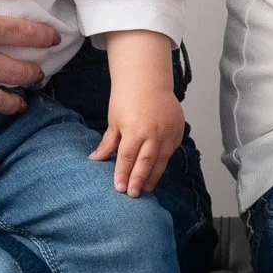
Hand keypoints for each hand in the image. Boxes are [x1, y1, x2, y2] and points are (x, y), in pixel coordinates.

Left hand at [91, 80, 184, 196]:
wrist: (147, 78)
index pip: (127, 158)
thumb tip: (95, 159)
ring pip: (161, 160)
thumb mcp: (114, 120)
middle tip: (133, 194)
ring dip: (153, 176)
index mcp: (135, 130)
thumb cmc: (127, 96)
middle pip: (145, 163)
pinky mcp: (178, 129)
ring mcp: (168, 131)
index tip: (119, 188)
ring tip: (147, 189)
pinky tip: (157, 171)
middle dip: (138, 180)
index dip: (123, 174)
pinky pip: (171, 150)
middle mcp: (153, 133)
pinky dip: (164, 161)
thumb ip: (108, 142)